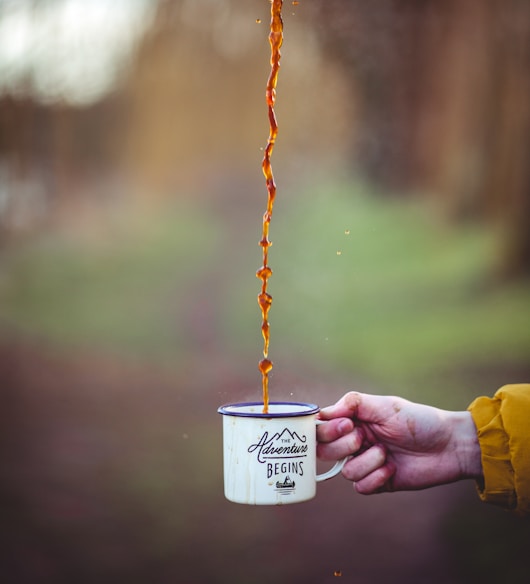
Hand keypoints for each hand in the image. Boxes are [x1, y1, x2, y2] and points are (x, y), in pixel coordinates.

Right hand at [317, 391, 482, 493]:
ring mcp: (367, 463)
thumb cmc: (419, 421)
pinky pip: (361, 487)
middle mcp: (356, 442)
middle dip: (343, 446)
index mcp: (354, 421)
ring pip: (345, 472)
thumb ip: (352, 403)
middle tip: (364, 438)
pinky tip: (392, 469)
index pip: (323, 428)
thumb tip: (322, 413)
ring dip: (367, 462)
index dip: (326, 430)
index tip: (346, 425)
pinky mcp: (378, 482)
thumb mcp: (385, 405)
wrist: (448, 446)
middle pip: (326, 451)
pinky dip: (376, 478)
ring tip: (386, 453)